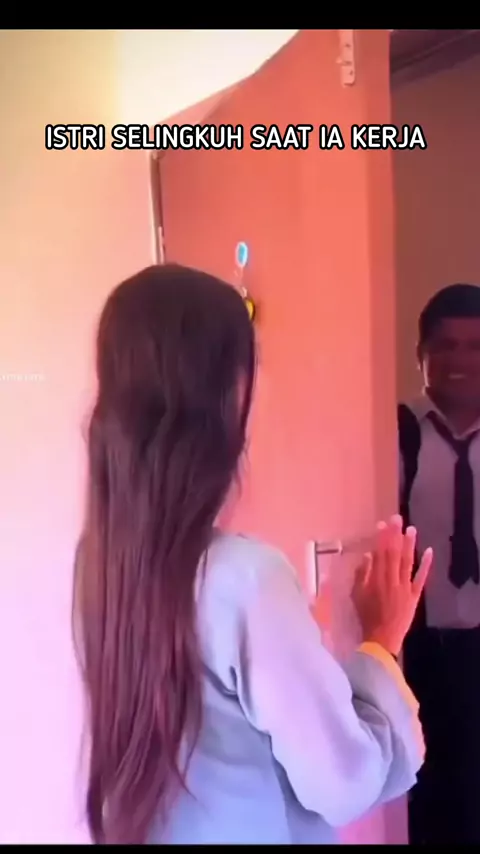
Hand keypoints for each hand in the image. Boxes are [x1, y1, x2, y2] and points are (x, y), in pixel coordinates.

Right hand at [351, 515, 432, 656]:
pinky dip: (425, 565)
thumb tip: (366, 556)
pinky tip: (429, 552)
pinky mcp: (414, 596)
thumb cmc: (366, 617)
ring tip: (411, 529)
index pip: (380, 554)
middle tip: (397, 518)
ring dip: (409, 545)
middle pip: (394, 553)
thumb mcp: (356, 595)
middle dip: (395, 534)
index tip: (382, 524)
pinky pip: (421, 579)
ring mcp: (405, 587)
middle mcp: (391, 580)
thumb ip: (360, 575)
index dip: (381, 538)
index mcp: (376, 579)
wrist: (381, 638)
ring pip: (407, 562)